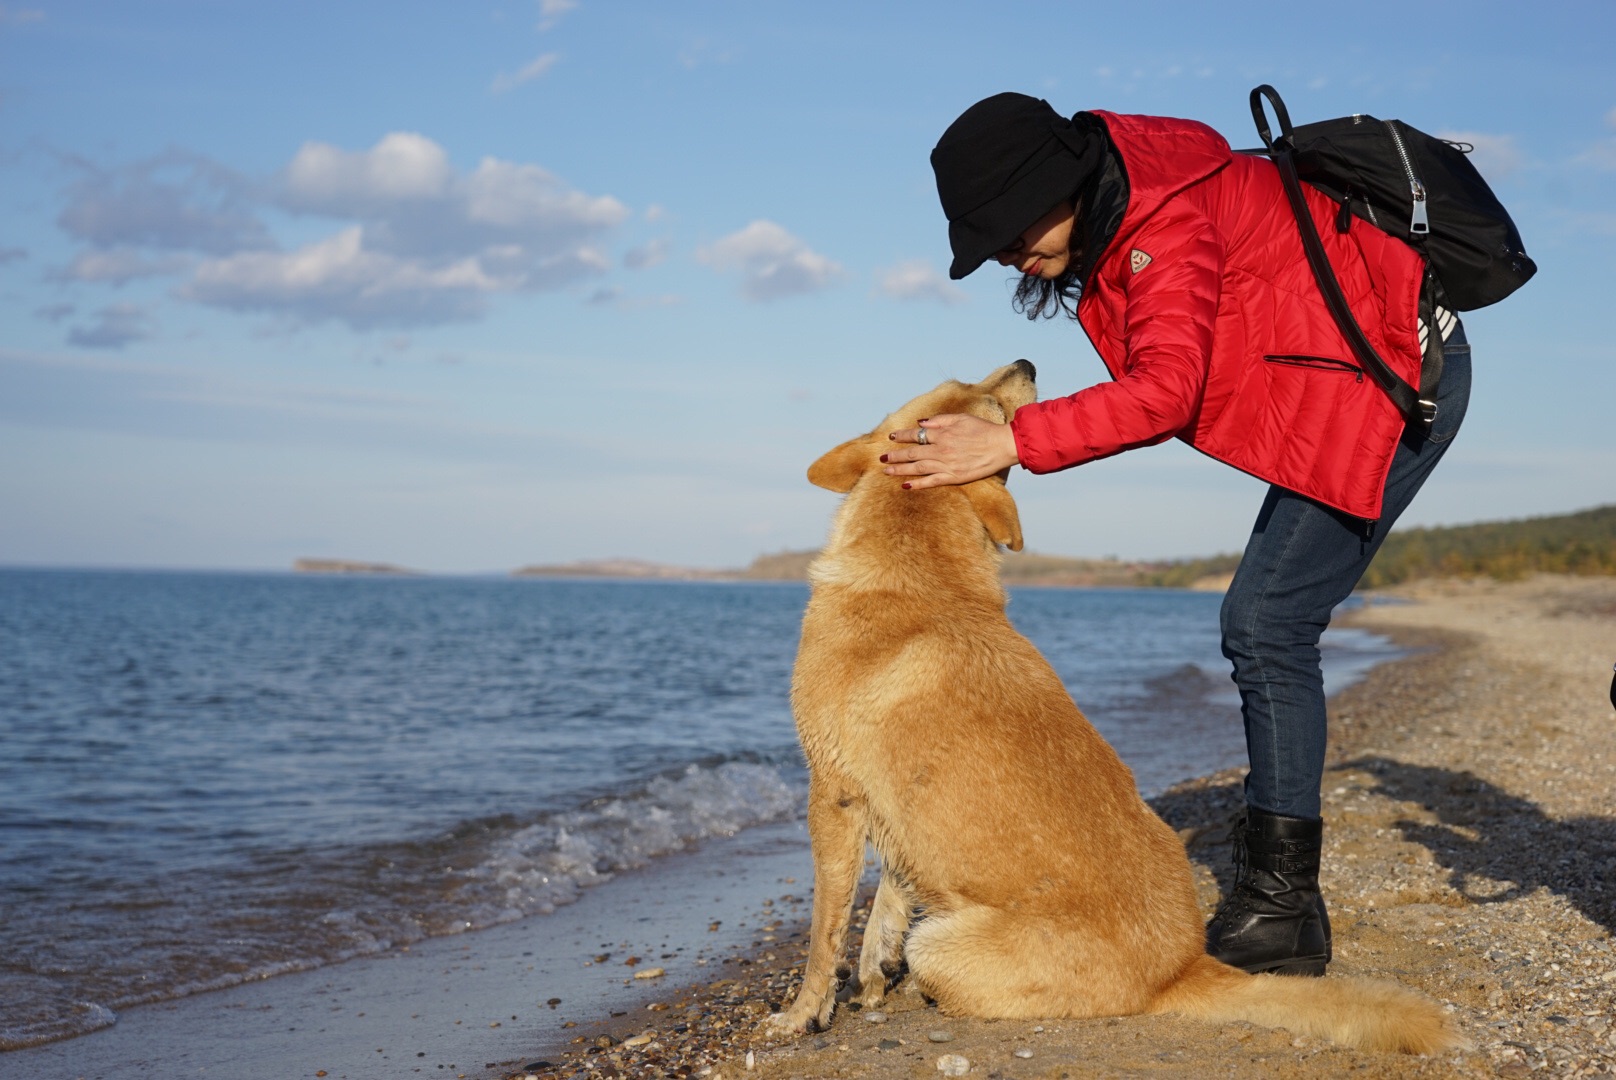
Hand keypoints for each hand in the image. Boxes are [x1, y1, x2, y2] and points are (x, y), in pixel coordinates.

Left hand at [882, 414, 1019, 489]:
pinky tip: (906, 485)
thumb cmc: (983, 429)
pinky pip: (931, 481)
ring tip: (887, 470)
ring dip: (900, 469)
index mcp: (942, 433)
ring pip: (917, 468)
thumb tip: (920, 423)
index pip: (916, 435)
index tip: (891, 437)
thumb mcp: (961, 418)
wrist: (1001, 445)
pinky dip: (918, 484)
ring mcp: (946, 464)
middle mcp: (941, 449)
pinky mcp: (954, 477)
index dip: (902, 436)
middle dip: (895, 455)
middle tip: (881, 458)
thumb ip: (939, 420)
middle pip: (912, 453)